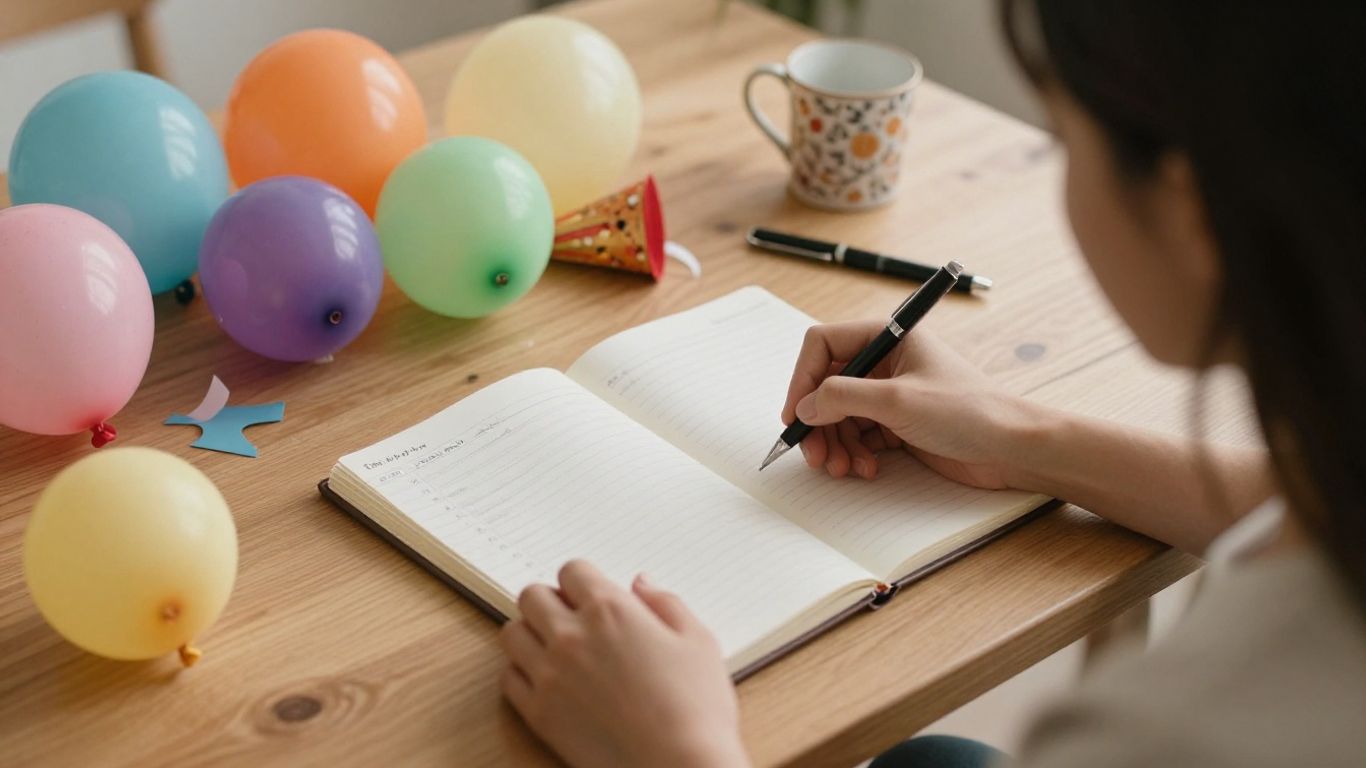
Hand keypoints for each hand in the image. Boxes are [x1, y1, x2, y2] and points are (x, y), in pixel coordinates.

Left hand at [499, 560, 748, 767]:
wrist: (680, 766)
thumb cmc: (696, 708)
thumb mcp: (697, 641)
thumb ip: (665, 603)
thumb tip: (641, 584)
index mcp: (611, 610)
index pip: (572, 570)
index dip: (583, 580)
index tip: (592, 594)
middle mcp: (571, 636)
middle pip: (532, 596)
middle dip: (551, 600)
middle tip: (571, 617)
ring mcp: (549, 675)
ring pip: (512, 633)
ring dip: (531, 632)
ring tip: (555, 646)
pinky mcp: (538, 713)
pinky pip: (508, 678)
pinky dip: (522, 672)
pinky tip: (547, 679)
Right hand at [781, 322, 1044, 487]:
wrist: (1011, 448)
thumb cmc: (968, 411)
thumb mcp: (897, 400)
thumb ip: (843, 397)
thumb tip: (805, 406)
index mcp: (888, 337)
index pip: (824, 345)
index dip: (803, 378)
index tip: (796, 413)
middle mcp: (886, 362)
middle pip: (827, 386)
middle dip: (817, 421)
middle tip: (814, 454)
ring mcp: (891, 394)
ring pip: (839, 415)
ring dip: (834, 443)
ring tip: (842, 467)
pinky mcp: (898, 424)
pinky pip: (858, 435)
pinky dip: (854, 453)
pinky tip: (865, 469)